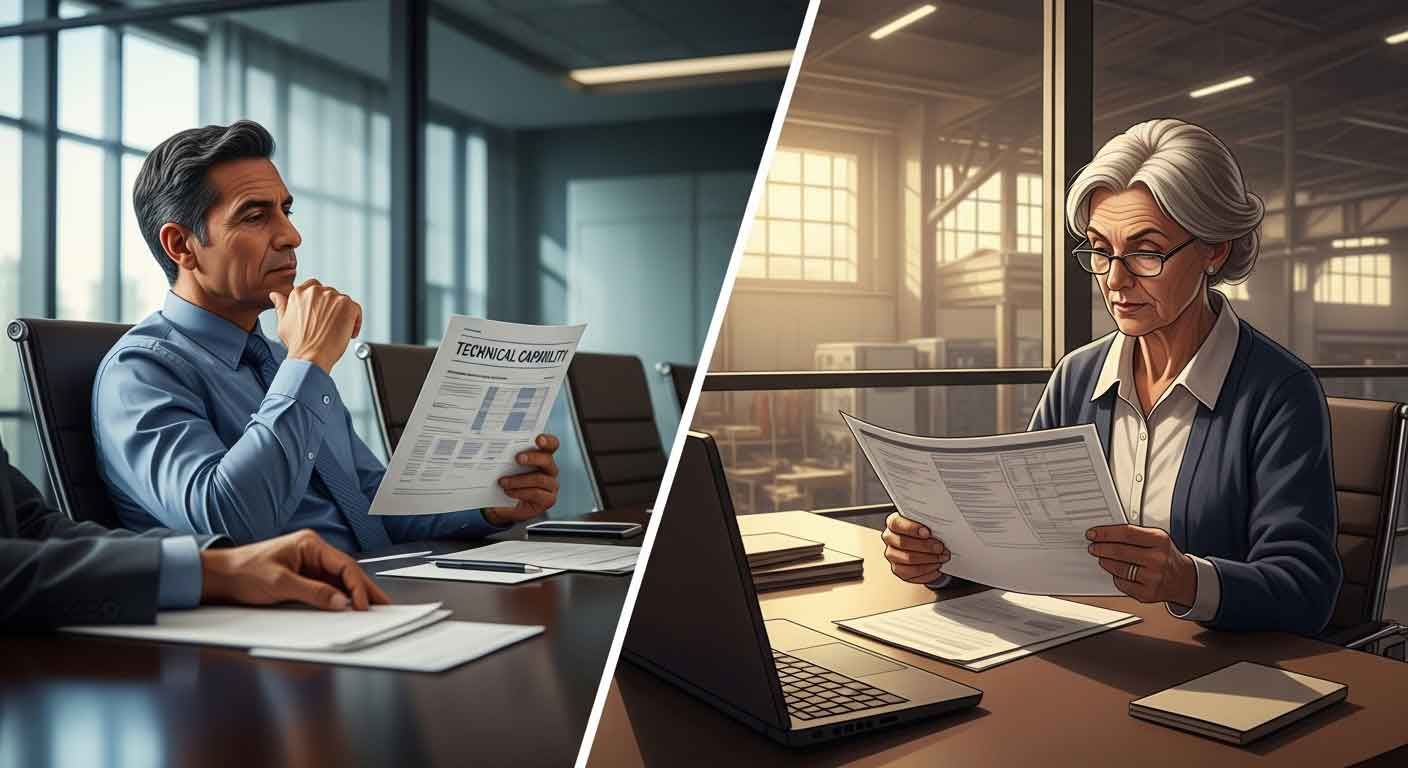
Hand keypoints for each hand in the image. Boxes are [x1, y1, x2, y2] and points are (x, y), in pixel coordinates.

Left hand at [200, 529, 390, 610]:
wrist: (219, 576)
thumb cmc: (243, 572)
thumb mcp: (280, 584)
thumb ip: (314, 592)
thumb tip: (341, 602)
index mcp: (310, 544)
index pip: (344, 565)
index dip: (358, 586)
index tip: (363, 604)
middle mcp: (312, 551)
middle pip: (347, 571)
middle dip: (365, 589)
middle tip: (383, 605)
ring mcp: (308, 564)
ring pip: (340, 580)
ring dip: (354, 594)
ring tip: (371, 608)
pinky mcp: (303, 576)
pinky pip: (327, 586)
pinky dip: (339, 597)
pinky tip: (347, 607)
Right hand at [269, 278, 361, 373]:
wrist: (310, 356)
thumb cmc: (297, 343)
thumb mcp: (283, 322)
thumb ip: (281, 305)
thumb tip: (275, 295)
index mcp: (299, 293)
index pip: (313, 287)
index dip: (319, 301)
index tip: (321, 313)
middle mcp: (316, 291)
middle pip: (330, 294)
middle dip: (331, 309)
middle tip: (330, 326)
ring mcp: (333, 297)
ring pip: (343, 302)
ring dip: (343, 315)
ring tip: (338, 331)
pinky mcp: (348, 306)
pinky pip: (356, 309)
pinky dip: (356, 321)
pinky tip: (349, 333)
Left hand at [485, 434, 560, 525]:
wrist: (504, 506)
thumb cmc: (507, 482)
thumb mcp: (505, 468)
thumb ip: (507, 457)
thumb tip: (496, 447)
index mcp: (542, 456)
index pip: (552, 444)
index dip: (548, 441)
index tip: (538, 439)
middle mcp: (549, 469)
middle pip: (547, 460)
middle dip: (533, 458)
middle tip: (517, 458)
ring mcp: (551, 485)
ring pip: (540, 479)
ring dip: (519, 480)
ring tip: (503, 482)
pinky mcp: (548, 499)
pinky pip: (536, 494)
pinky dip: (520, 492)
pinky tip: (509, 492)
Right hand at [882, 512, 948, 582]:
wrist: (924, 546)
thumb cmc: (925, 532)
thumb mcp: (926, 523)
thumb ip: (927, 522)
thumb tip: (938, 525)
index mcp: (893, 523)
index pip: (896, 524)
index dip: (911, 528)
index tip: (927, 532)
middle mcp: (889, 539)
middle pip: (903, 543)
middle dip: (926, 546)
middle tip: (940, 547)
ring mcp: (892, 556)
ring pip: (908, 559)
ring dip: (929, 559)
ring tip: (941, 557)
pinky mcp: (898, 570)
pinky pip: (912, 574)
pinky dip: (927, 571)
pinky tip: (937, 567)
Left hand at [1087, 524, 1196, 604]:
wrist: (1183, 580)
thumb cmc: (1166, 556)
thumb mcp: (1157, 538)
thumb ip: (1134, 534)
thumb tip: (1105, 533)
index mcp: (1160, 540)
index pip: (1126, 533)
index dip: (1106, 533)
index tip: (1093, 534)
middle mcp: (1158, 559)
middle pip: (1119, 551)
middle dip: (1101, 548)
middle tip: (1093, 547)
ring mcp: (1153, 578)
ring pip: (1119, 569)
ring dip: (1106, 562)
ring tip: (1103, 558)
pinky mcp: (1147, 593)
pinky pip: (1122, 584)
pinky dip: (1116, 577)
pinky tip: (1117, 573)